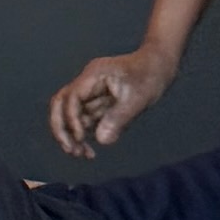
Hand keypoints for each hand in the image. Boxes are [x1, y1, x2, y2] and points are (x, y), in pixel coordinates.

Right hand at [49, 47, 167, 157]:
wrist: (159, 65)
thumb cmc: (151, 75)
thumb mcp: (138, 99)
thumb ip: (119, 118)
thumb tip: (101, 140)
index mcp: (94, 75)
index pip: (71, 97)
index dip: (72, 119)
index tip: (81, 137)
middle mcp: (87, 83)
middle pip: (60, 104)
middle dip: (61, 128)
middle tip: (71, 150)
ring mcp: (91, 93)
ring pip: (70, 116)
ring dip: (72, 136)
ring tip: (83, 155)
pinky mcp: (97, 103)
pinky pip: (83, 121)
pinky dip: (84, 136)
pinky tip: (90, 151)